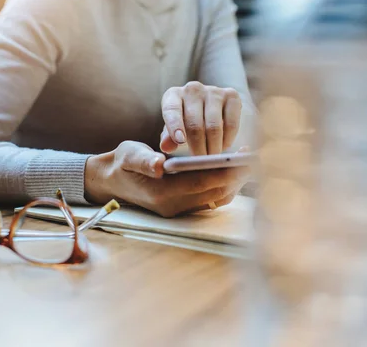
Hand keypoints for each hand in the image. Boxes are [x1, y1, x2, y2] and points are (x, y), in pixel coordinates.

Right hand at [85, 141, 249, 217]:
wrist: (110, 181)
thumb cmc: (122, 164)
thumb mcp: (129, 156)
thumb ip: (145, 160)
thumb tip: (160, 165)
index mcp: (162, 194)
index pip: (202, 183)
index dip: (226, 171)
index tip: (245, 159)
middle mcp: (173, 206)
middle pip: (215, 193)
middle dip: (237, 177)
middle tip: (255, 157)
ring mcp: (179, 210)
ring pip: (217, 198)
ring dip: (234, 182)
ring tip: (247, 161)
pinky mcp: (183, 207)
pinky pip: (211, 199)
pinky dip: (225, 186)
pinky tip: (232, 169)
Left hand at [160, 81, 242, 155]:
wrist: (211, 108)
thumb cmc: (186, 122)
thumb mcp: (174, 130)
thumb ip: (168, 138)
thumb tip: (166, 147)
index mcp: (173, 95)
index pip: (171, 110)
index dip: (175, 125)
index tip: (180, 142)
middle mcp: (192, 89)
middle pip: (194, 123)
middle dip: (197, 147)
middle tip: (199, 162)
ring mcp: (213, 91)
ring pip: (214, 126)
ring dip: (213, 147)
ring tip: (211, 158)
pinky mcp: (232, 96)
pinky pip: (231, 124)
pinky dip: (227, 139)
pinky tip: (223, 147)